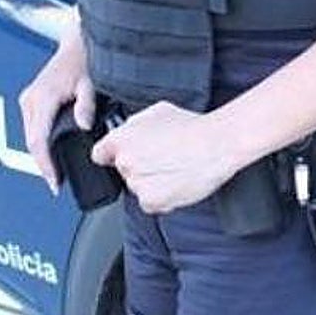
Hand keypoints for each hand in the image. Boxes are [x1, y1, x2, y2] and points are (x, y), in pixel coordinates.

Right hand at [19, 31, 94, 194]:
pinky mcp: (30, 100)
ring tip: (55, 174)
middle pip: (31, 142)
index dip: (45, 165)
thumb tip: (84, 125)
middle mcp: (30, 99)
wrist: (76, 43)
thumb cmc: (84, 61)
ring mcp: (28, 99)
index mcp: (43, 98)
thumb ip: (86, 104)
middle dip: (42, 165)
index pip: (38, 140)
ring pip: (29, 136)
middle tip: (57, 184)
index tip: (55, 182)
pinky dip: (38, 143)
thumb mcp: (90, 83)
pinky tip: (50, 154)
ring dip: (39, 155)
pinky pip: (31, 128)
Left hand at [91, 101, 235, 214]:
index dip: (111, 155)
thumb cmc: (191, 126)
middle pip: (123, 170)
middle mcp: (125, 161)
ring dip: (150, 183)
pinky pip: (150, 203)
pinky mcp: (152, 200)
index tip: (119, 156)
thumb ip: (135, 123)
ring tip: (172, 170)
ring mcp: (137, 183)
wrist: (215, 145)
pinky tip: (175, 183)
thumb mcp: (157, 111)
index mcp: (121, 138)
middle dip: (137, 166)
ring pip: (137, 187)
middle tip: (160, 159)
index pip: (100, 154)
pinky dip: (160, 198)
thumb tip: (130, 130)